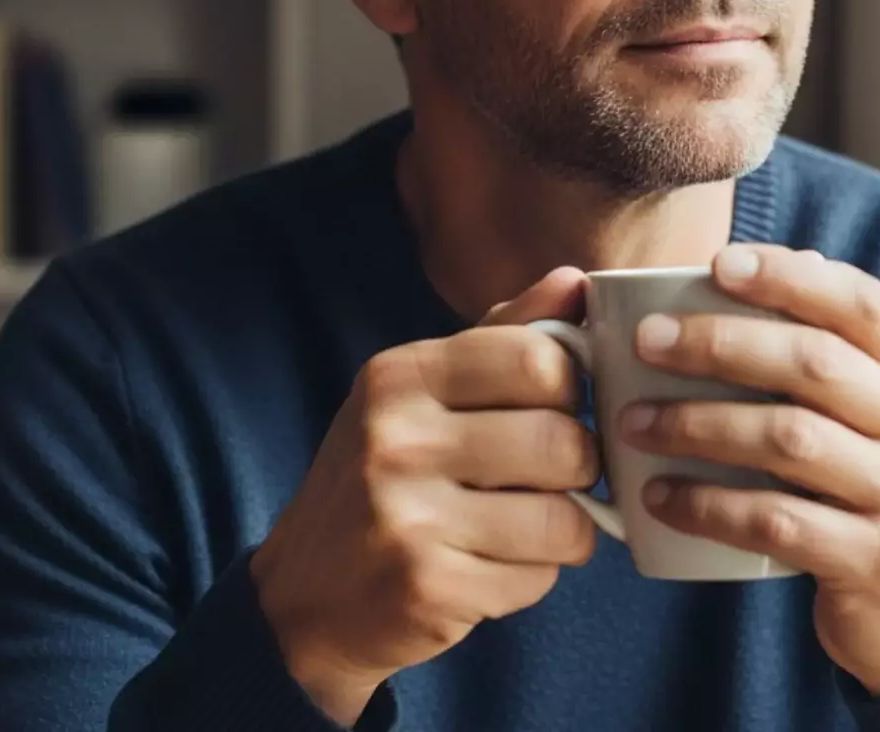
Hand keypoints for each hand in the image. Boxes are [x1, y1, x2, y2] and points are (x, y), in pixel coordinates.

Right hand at [250, 268, 599, 725]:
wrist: (303, 598)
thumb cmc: (383, 481)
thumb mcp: (423, 394)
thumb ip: (504, 336)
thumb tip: (576, 281)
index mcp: (400, 375)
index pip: (539, 358)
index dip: (569, 390)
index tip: (552, 410)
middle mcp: (396, 438)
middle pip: (562, 440)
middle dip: (577, 467)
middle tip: (548, 480)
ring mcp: (407, 516)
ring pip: (562, 519)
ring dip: (563, 531)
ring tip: (525, 528)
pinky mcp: (426, 587)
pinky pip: (538, 578)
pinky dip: (531, 578)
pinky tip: (489, 569)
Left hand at [619, 245, 879, 698]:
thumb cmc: (877, 493)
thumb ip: (829, 357)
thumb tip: (734, 275)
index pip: (861, 305)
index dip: (790, 278)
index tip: (719, 264)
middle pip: (815, 364)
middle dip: (720, 344)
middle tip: (646, 341)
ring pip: (789, 440)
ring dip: (698, 425)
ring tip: (631, 422)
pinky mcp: (875, 561)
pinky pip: (776, 522)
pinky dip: (708, 506)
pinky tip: (657, 497)